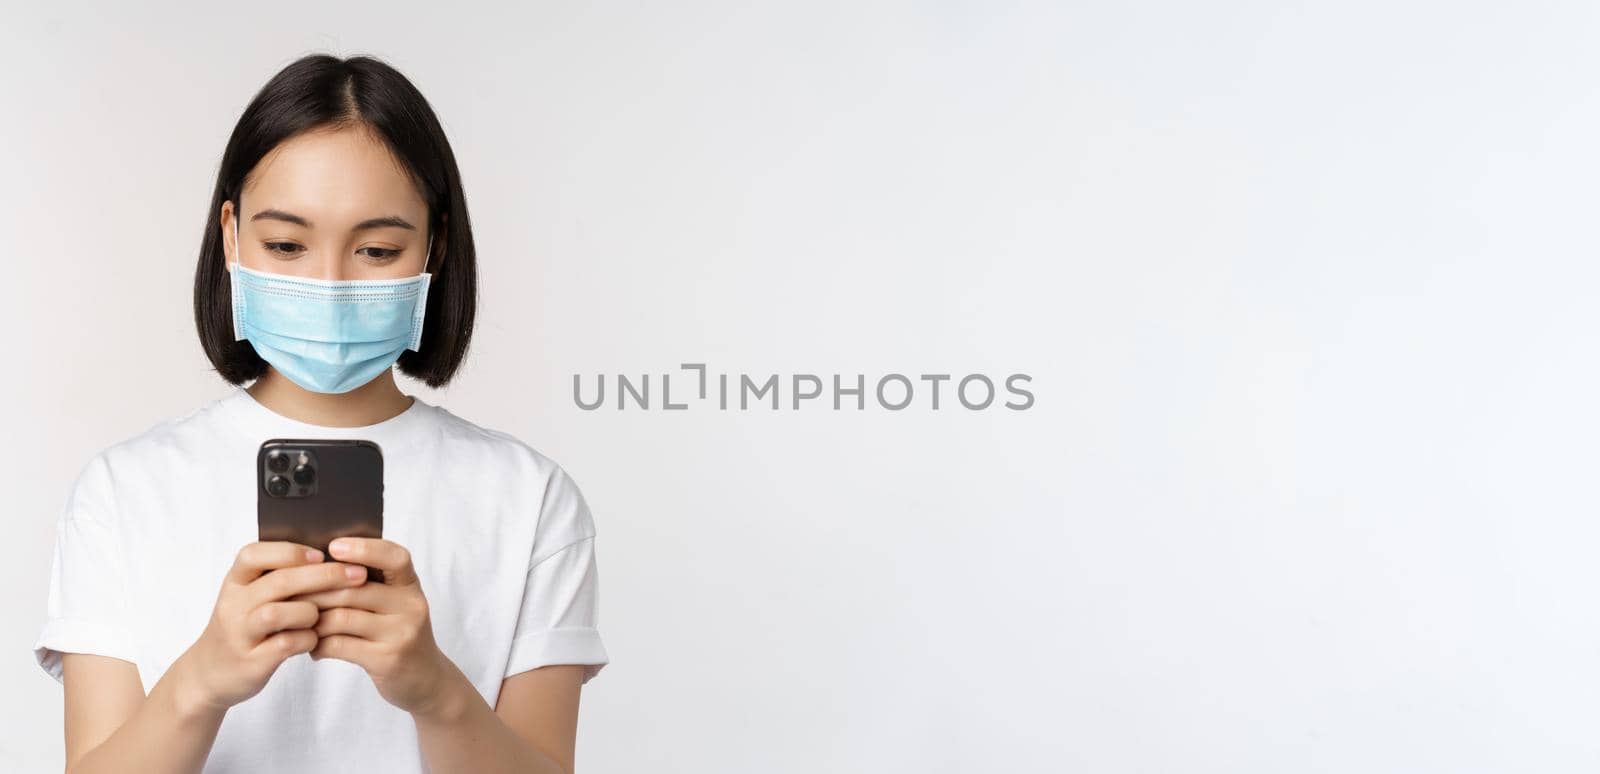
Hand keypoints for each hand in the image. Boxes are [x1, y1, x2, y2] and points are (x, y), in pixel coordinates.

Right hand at [179, 541, 370, 710]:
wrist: (210, 673)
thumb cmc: (244, 627)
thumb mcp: (250, 597)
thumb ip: (279, 578)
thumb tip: (334, 557)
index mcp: (235, 583)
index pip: (253, 554)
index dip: (289, 551)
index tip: (321, 554)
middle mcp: (233, 605)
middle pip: (278, 582)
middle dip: (323, 576)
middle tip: (356, 575)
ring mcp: (239, 634)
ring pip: (278, 613)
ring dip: (310, 611)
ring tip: (322, 616)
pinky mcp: (251, 661)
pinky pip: (285, 644)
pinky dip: (307, 639)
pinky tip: (314, 638)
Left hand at [288, 537, 454, 715]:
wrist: (426, 680)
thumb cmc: (398, 635)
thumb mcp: (396, 605)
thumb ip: (370, 586)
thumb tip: (318, 565)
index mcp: (410, 586)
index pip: (395, 557)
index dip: (365, 549)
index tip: (333, 546)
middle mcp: (411, 606)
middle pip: (354, 589)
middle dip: (316, 590)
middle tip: (289, 593)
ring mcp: (401, 634)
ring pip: (341, 617)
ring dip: (312, 621)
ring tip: (299, 623)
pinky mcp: (387, 659)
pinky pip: (340, 645)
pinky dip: (318, 645)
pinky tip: (312, 647)